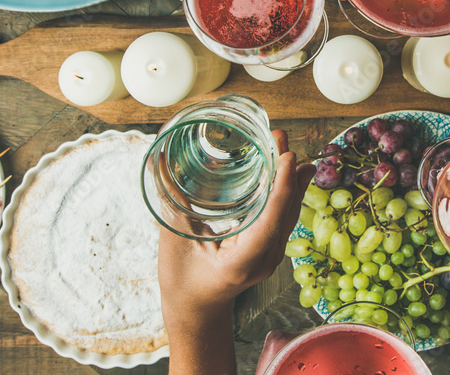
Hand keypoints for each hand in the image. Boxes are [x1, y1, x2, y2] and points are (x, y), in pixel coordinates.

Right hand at [157, 129, 315, 374]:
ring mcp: (270, 256)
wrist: (196, 313)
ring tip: (286, 145)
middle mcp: (264, 259)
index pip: (268, 222)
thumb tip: (159, 163)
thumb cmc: (182, 283)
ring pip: (289, 214)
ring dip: (289, 179)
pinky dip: (286, 192)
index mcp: (241, 261)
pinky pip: (283, 218)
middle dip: (286, 172)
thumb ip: (171, 205)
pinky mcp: (269, 250)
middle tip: (280, 136)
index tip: (285, 157)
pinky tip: (288, 171)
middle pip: (285, 212)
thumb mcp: (174, 244)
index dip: (280, 189)